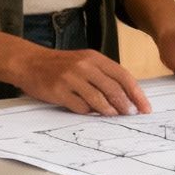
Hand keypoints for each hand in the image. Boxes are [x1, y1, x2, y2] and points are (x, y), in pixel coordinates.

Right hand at [14, 48, 151, 114]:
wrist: (29, 62)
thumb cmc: (60, 65)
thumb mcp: (84, 62)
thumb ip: (102, 75)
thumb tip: (125, 97)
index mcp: (94, 58)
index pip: (123, 76)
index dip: (136, 93)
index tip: (144, 107)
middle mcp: (84, 66)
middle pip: (113, 89)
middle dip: (126, 105)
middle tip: (132, 115)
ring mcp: (72, 78)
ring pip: (99, 99)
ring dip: (110, 111)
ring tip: (114, 116)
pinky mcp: (59, 91)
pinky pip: (80, 106)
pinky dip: (88, 112)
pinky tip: (90, 113)